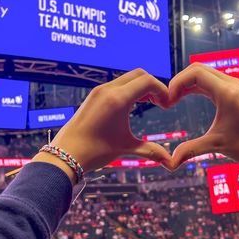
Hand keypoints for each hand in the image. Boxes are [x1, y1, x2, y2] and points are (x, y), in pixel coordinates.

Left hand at [38, 69, 172, 174]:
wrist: (66, 154)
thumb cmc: (95, 151)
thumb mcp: (126, 148)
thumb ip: (151, 151)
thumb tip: (171, 163)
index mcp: (118, 99)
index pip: (147, 81)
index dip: (162, 90)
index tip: (167, 105)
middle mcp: (108, 89)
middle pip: (139, 74)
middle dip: (153, 86)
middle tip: (160, 103)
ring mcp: (99, 90)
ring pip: (127, 78)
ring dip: (141, 87)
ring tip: (149, 104)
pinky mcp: (94, 95)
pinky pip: (117, 84)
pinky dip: (129, 89)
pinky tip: (133, 105)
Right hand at [169, 63, 238, 170]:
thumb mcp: (217, 145)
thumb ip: (191, 149)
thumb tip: (170, 163)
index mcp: (227, 93)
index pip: (195, 73)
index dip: (177, 83)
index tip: (168, 100)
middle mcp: (232, 84)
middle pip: (197, 68)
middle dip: (179, 81)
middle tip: (168, 99)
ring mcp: (234, 85)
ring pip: (204, 72)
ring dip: (187, 82)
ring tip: (174, 98)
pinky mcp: (235, 89)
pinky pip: (211, 79)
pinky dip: (196, 84)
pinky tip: (186, 96)